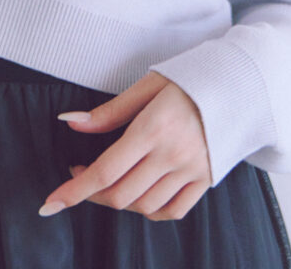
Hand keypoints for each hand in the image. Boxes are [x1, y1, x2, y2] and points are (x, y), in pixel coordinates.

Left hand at [38, 71, 212, 221]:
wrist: (240, 84)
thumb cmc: (189, 78)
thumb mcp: (147, 85)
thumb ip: (108, 111)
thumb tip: (70, 121)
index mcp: (153, 128)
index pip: (105, 170)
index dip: (74, 190)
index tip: (51, 202)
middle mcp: (173, 155)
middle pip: (120, 194)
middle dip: (90, 193)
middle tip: (79, 175)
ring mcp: (191, 171)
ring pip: (143, 206)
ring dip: (117, 200)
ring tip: (108, 180)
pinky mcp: (206, 180)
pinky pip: (171, 211)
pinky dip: (149, 210)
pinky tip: (138, 194)